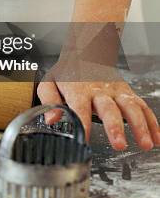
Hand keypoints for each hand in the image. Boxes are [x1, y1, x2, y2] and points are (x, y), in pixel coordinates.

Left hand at [38, 60, 159, 150]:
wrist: (85, 53)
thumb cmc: (67, 73)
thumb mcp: (50, 82)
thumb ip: (49, 100)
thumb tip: (51, 119)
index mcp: (78, 89)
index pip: (79, 108)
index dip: (82, 123)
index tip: (84, 140)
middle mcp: (99, 91)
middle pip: (109, 109)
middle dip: (115, 127)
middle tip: (119, 144)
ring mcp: (116, 92)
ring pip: (131, 107)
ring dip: (139, 126)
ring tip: (145, 144)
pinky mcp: (128, 93)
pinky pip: (143, 107)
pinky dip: (153, 123)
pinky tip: (157, 139)